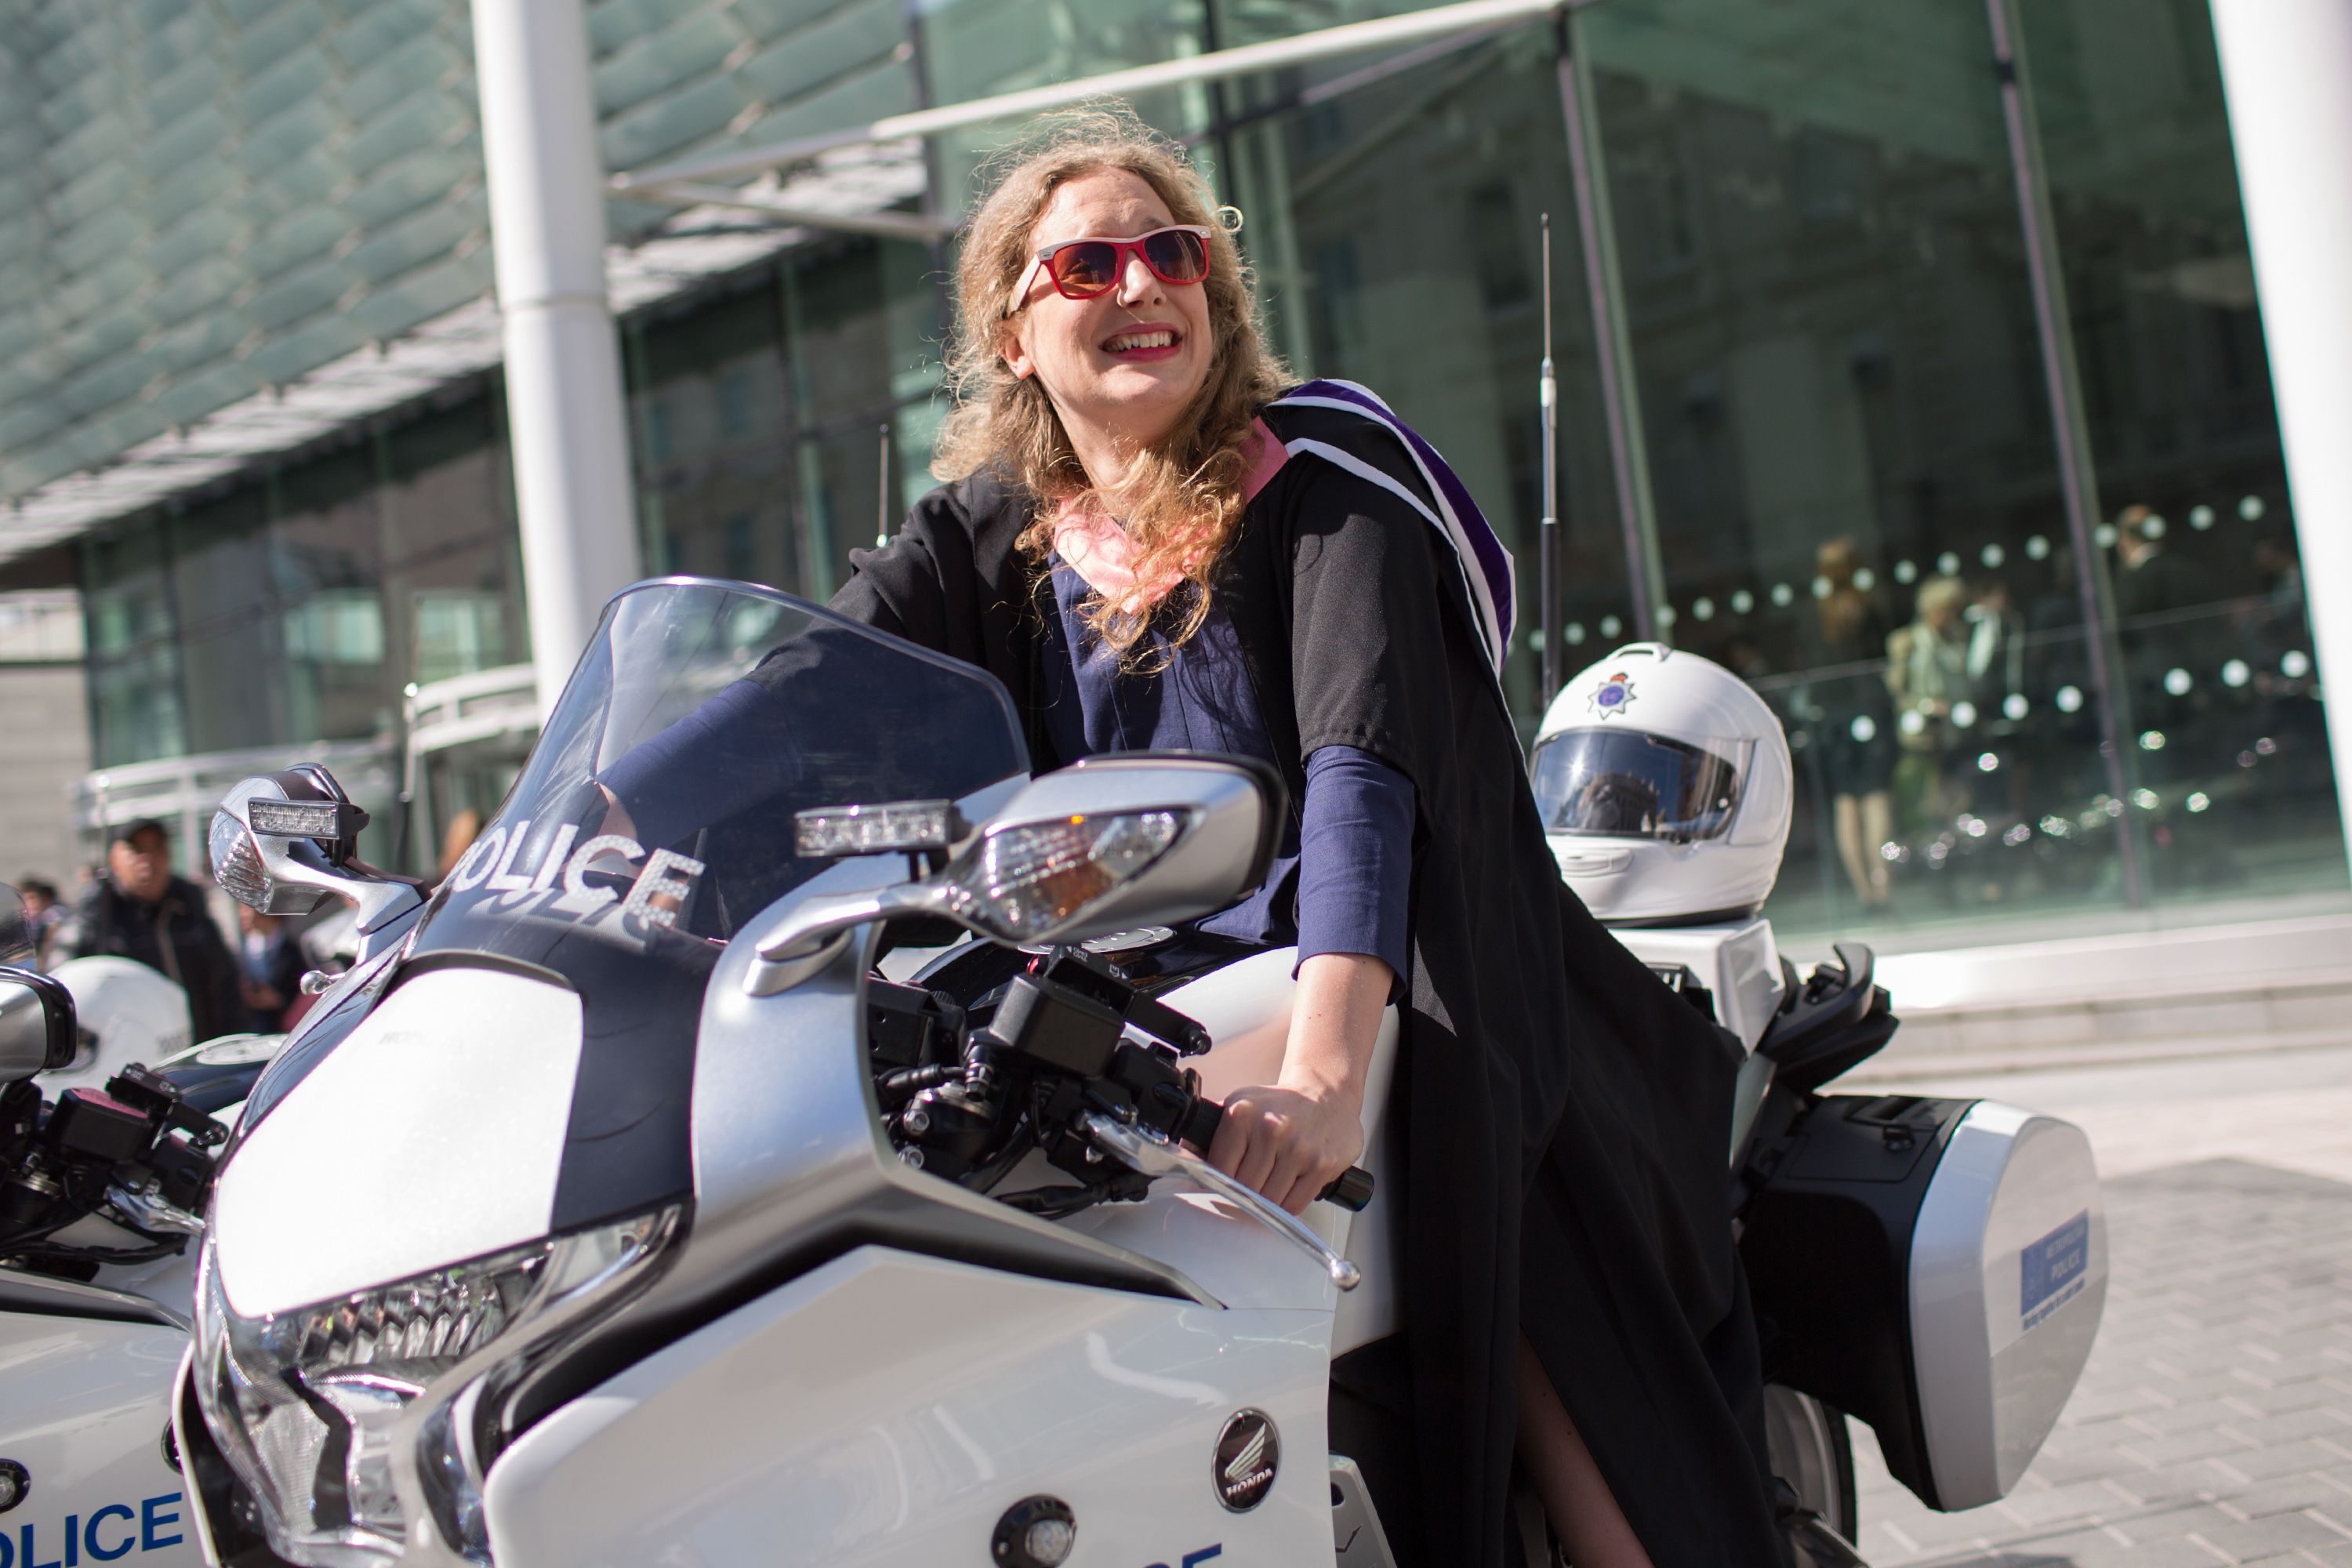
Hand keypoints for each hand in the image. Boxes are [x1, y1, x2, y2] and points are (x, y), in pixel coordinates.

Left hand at [1209, 1076, 1365, 1216]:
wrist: (1327, 1093)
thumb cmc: (1278, 1106)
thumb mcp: (1241, 1107)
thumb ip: (1211, 1135)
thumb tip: (1185, 1161)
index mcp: (1243, 1114)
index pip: (1219, 1170)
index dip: (1218, 1185)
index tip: (1220, 1188)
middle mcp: (1271, 1129)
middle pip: (1244, 1190)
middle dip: (1243, 1196)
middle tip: (1246, 1191)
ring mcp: (1299, 1149)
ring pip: (1269, 1202)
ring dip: (1265, 1203)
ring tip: (1268, 1186)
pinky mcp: (1322, 1165)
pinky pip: (1294, 1205)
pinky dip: (1286, 1205)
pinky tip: (1286, 1187)